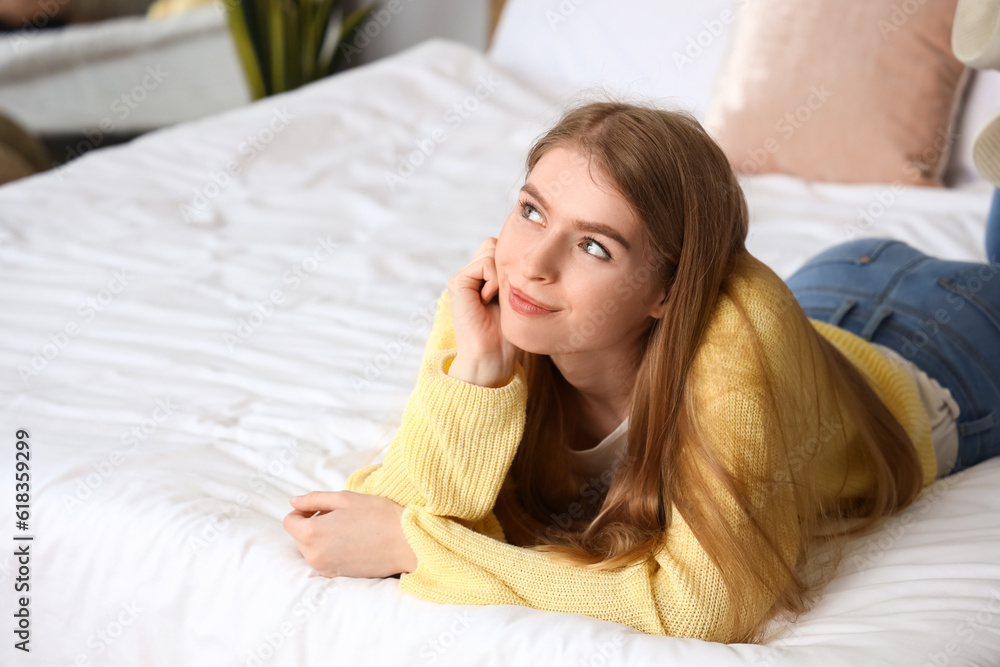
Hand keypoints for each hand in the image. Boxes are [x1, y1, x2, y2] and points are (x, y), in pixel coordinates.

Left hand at [283, 491, 416, 577]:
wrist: (406, 543)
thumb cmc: (378, 516)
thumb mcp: (345, 498)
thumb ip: (314, 499)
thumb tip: (294, 502)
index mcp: (312, 533)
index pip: (289, 521)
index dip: (301, 511)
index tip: (319, 507)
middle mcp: (314, 555)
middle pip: (298, 537)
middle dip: (310, 524)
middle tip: (337, 516)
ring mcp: (325, 569)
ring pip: (311, 549)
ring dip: (320, 538)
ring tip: (346, 529)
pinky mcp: (338, 576)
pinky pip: (324, 561)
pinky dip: (330, 551)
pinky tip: (351, 542)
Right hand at [446, 237, 518, 386]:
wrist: (492, 355)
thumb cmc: (508, 333)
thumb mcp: (515, 296)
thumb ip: (512, 272)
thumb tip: (526, 247)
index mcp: (483, 277)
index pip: (501, 248)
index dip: (512, 264)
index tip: (513, 292)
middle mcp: (470, 274)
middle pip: (495, 244)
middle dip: (506, 266)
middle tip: (503, 295)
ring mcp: (462, 277)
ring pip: (492, 250)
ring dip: (501, 275)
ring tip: (495, 299)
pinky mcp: (457, 282)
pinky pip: (486, 263)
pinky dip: (494, 281)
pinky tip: (487, 300)